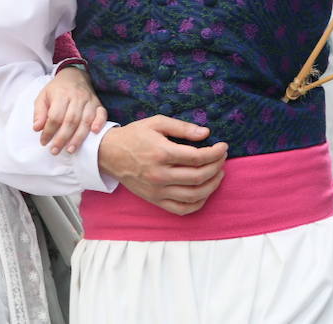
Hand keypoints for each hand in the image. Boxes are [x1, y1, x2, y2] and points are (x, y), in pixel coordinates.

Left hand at [33, 66, 106, 154]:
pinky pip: (102, 114)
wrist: (75, 76)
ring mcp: (89, 100)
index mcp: (61, 94)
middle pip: (70, 120)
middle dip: (62, 138)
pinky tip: (95, 133)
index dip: (49, 131)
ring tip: (70, 150)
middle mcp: (76, 97)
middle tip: (55, 151)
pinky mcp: (98, 103)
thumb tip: (37, 128)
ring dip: (78, 137)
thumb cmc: (57, 90)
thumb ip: (39, 112)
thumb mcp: (43, 97)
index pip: (55, 116)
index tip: (44, 142)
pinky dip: (99, 123)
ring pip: (85, 120)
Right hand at [98, 116, 227, 215]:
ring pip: (194, 195)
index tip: (224, 147)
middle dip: (217, 167)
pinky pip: (181, 209)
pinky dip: (198, 203)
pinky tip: (205, 192)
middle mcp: (160, 175)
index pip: (197, 157)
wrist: (109, 154)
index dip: (215, 153)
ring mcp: (157, 191)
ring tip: (219, 174)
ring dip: (212, 186)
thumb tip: (206, 133)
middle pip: (199, 176)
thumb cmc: (134, 136)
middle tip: (222, 158)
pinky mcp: (155, 200)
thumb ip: (182, 127)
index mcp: (161, 153)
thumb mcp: (156, 123)